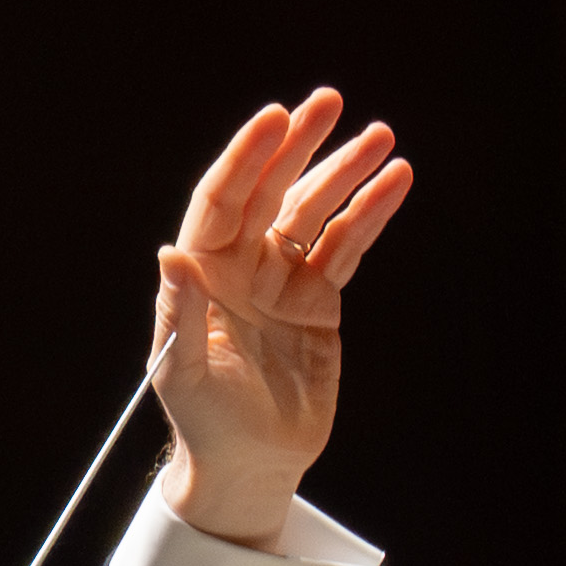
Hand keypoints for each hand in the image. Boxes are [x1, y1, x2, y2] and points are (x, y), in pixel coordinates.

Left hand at [153, 88, 413, 544]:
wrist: (250, 463)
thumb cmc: (204, 420)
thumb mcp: (184, 370)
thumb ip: (181, 312)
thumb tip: (170, 254)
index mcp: (201, 273)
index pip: (222, 200)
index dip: (247, 156)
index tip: (276, 117)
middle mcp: (240, 266)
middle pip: (272, 191)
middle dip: (301, 147)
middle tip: (330, 102)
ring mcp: (282, 280)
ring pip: (316, 212)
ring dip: (346, 174)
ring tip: (381, 137)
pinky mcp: (319, 302)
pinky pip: (347, 247)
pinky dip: (370, 215)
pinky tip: (395, 182)